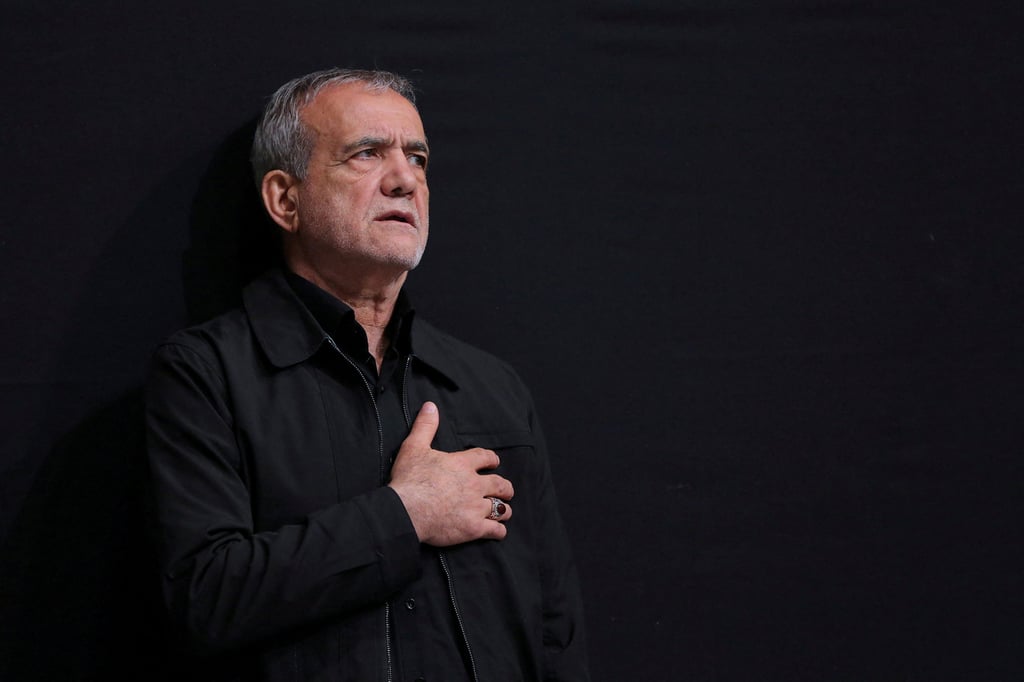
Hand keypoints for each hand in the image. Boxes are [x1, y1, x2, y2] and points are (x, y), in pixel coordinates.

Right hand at [388, 402, 513, 545]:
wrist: (406, 511)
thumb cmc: (409, 479)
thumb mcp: (414, 447)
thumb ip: (425, 426)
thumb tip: (431, 406)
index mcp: (462, 465)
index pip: (484, 457)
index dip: (491, 459)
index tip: (494, 461)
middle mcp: (474, 485)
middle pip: (499, 484)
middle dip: (505, 487)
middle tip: (507, 489)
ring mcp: (475, 507)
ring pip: (499, 508)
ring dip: (504, 509)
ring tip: (505, 510)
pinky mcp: (473, 528)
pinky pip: (494, 530)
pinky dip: (498, 531)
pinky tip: (499, 532)